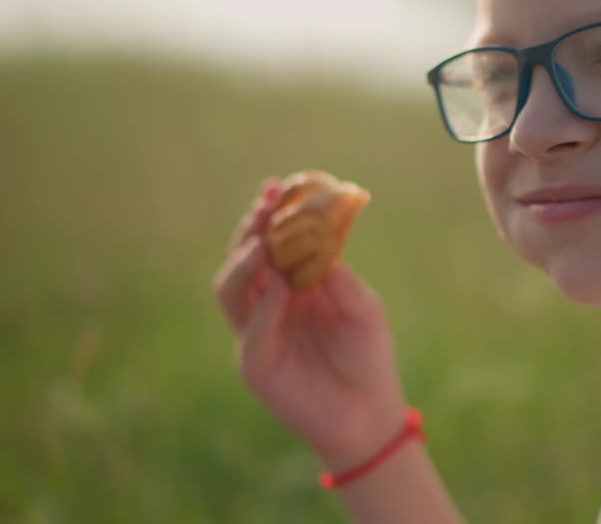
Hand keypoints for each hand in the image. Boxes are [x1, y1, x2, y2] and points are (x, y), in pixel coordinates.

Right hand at [213, 180, 408, 469]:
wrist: (369, 415)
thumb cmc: (367, 356)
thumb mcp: (361, 305)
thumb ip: (334, 273)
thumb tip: (313, 235)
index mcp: (291, 286)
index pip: (269, 243)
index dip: (270, 215)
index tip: (279, 185)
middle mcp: (267, 305)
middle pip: (242, 259)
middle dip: (252, 228)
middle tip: (268, 204)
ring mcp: (256, 334)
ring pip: (230, 288)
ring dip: (246, 261)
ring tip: (266, 240)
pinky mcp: (256, 364)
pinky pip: (251, 328)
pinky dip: (265, 304)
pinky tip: (284, 284)